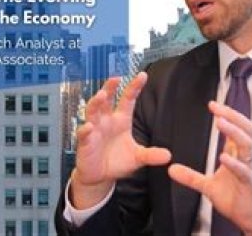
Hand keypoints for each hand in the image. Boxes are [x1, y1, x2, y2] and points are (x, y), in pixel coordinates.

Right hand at [71, 73, 171, 208]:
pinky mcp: (85, 142)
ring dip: (96, 102)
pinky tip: (89, 127)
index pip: (127, 99)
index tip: (142, 75)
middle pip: (107, 99)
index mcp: (121, 120)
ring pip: (92, 111)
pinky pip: (83, 133)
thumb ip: (151, 155)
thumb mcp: (137, 158)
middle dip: (110, 87)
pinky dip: (85, 129)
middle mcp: (106, 121)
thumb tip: (168, 155)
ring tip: (102, 95)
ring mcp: (94, 129)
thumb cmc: (117, 162)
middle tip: (116, 78)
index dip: (134, 87)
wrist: (101, 177)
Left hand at [168, 102, 251, 233]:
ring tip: (220, 122)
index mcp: (235, 155)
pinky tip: (224, 157)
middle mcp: (244, 159)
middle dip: (232, 116)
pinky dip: (234, 164)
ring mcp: (248, 170)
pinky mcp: (250, 185)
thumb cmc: (235, 198)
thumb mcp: (207, 186)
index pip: (235, 128)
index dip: (226, 115)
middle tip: (217, 107)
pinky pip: (245, 171)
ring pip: (246, 146)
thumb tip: (171, 169)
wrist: (250, 218)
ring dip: (234, 132)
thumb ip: (191, 177)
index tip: (212, 104)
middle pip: (244, 130)